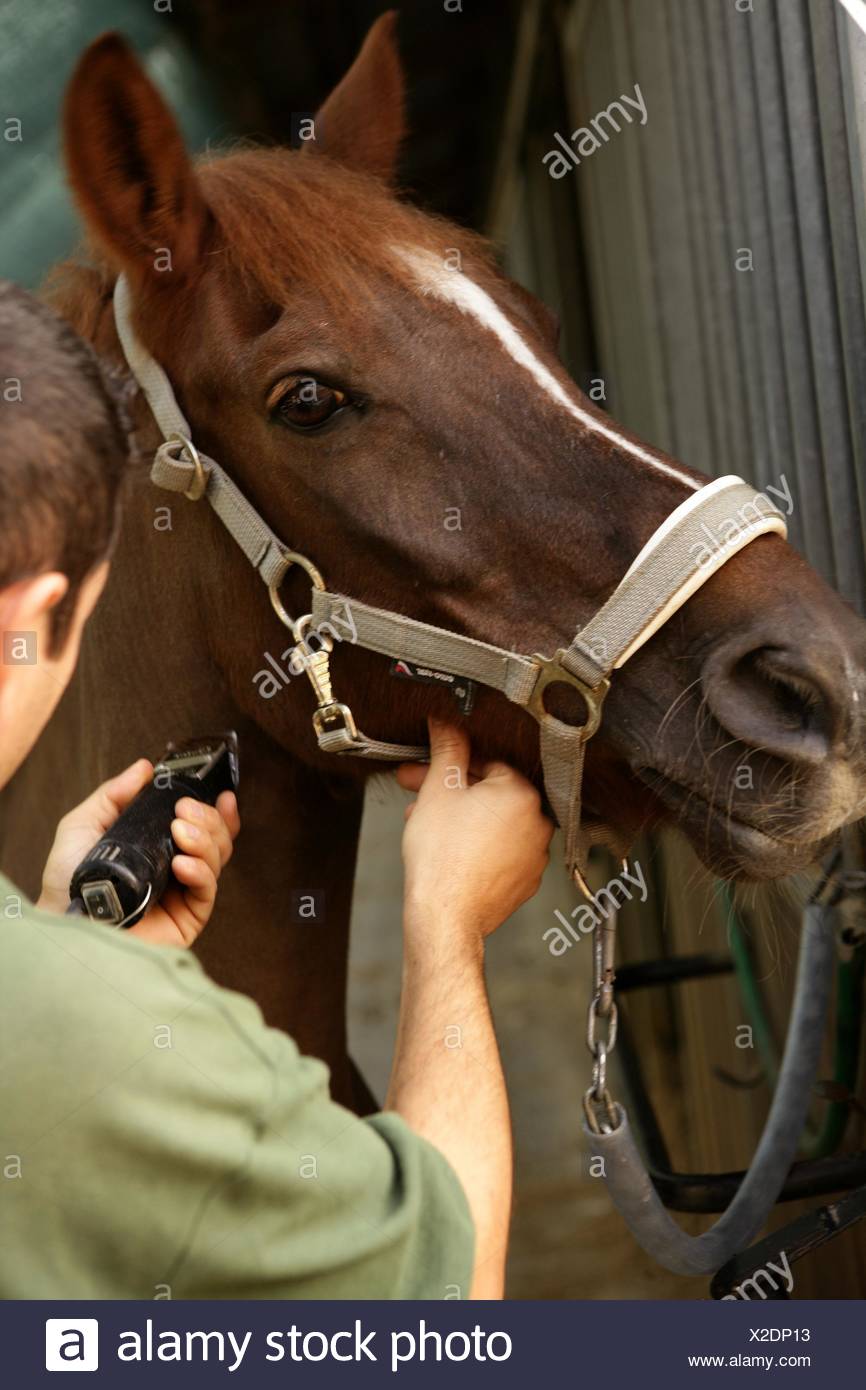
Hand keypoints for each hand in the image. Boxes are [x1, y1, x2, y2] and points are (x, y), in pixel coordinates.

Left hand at [37, 759, 239, 946]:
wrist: (63, 920)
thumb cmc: (67, 881)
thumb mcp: (84, 824)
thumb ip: (114, 794)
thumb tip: (144, 768)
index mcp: (159, 849)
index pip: (202, 827)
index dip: (217, 811)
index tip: (221, 794)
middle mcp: (176, 870)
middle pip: (217, 839)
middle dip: (208, 819)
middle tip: (184, 811)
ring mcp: (183, 895)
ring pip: (218, 860)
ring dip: (205, 839)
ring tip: (180, 832)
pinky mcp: (186, 919)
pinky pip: (208, 891)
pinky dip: (201, 871)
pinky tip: (182, 863)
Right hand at [397, 717, 551, 948]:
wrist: (445, 917)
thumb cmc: (441, 858)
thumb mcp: (438, 790)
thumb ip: (447, 748)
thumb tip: (446, 721)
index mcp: (522, 793)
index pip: (487, 762)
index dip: (451, 764)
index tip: (425, 767)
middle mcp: (538, 823)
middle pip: (490, 792)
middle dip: (450, 790)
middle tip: (416, 792)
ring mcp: (534, 855)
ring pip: (493, 822)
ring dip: (460, 817)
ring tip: (425, 823)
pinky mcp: (524, 880)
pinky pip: (499, 850)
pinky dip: (476, 844)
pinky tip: (447, 848)